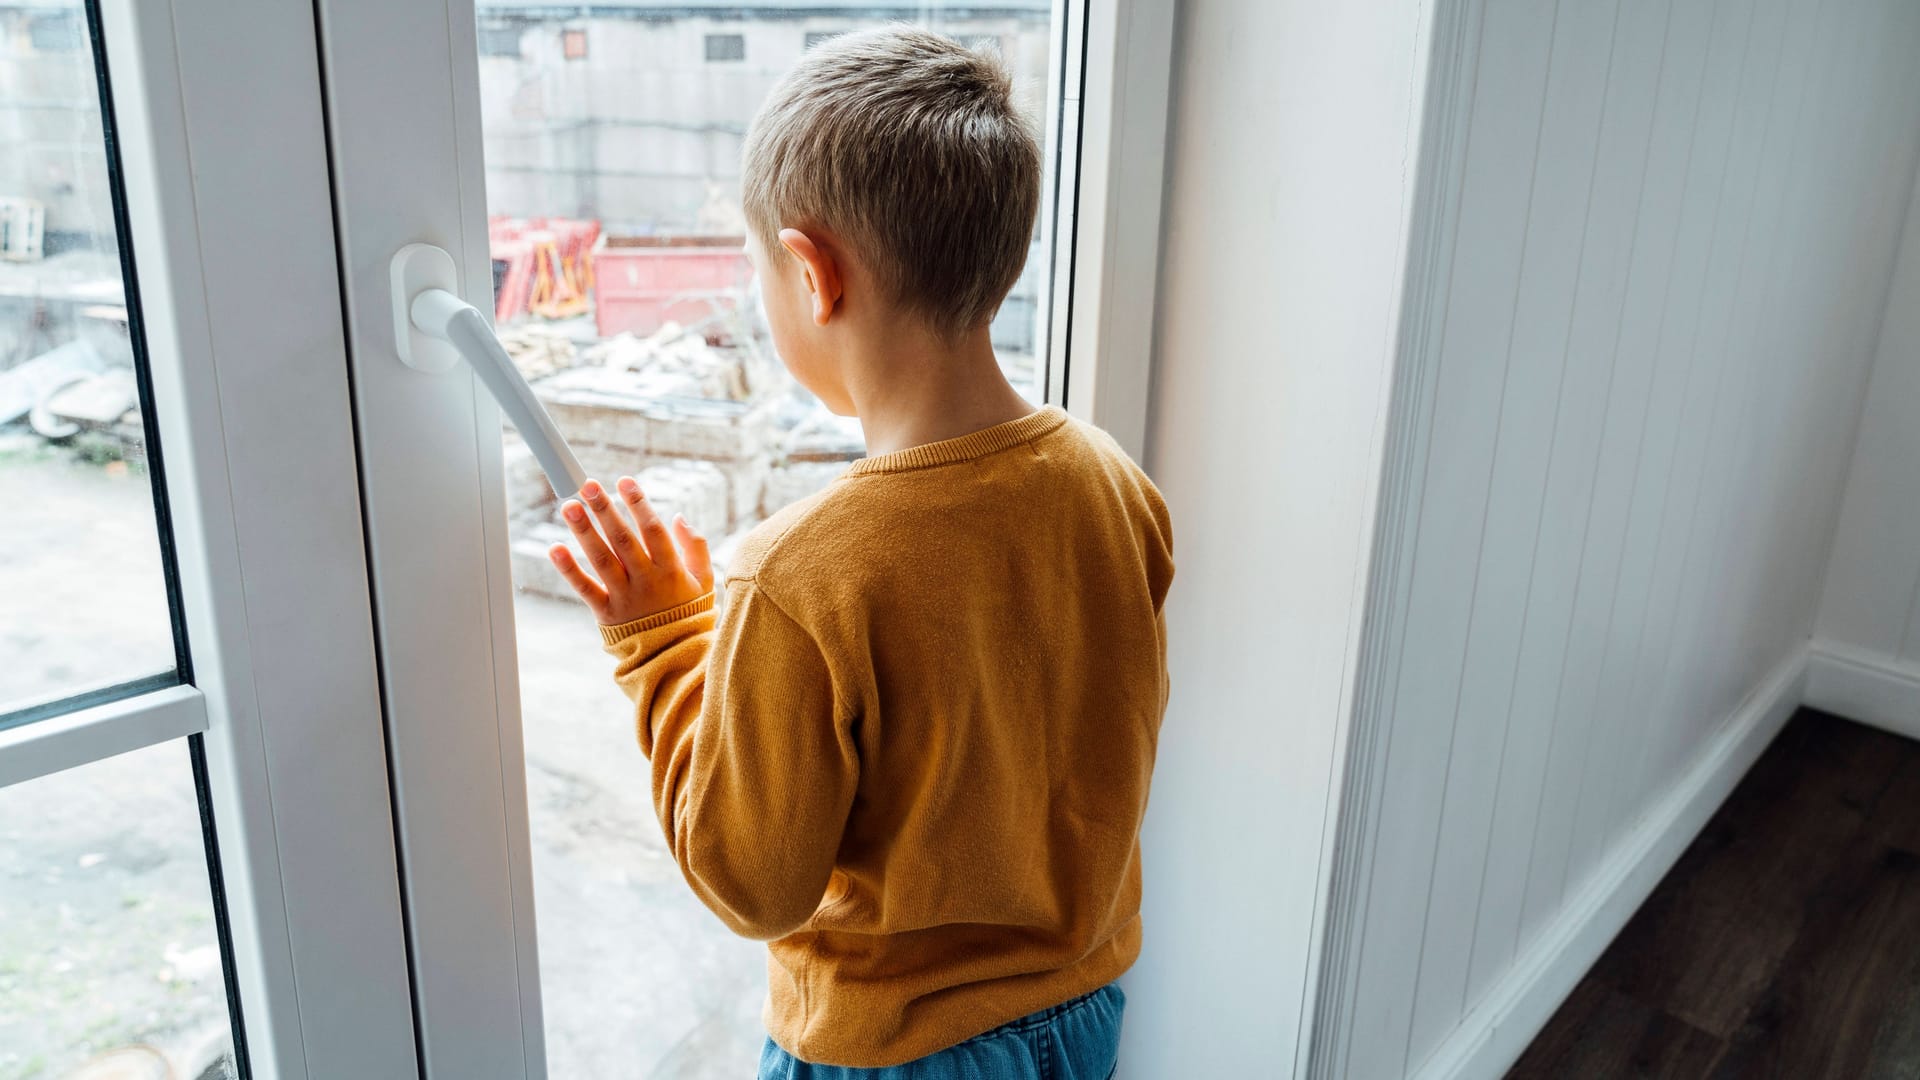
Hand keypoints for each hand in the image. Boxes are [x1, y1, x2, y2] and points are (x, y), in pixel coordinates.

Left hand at [549, 476, 712, 625]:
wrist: (674, 657)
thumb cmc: (688, 611)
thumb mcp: (703, 579)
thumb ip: (695, 546)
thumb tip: (678, 516)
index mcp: (671, 569)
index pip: (653, 530)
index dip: (638, 503)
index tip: (624, 480)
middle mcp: (646, 581)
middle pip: (622, 540)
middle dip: (605, 509)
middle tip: (587, 484)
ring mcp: (625, 597)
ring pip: (601, 559)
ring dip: (584, 531)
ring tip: (568, 506)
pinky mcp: (606, 613)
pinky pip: (585, 588)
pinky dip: (569, 569)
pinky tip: (555, 548)